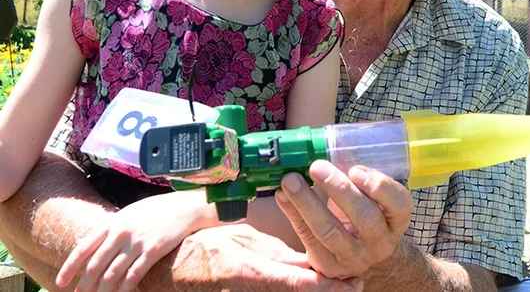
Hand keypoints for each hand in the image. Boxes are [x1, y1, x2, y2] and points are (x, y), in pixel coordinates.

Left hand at [55, 191, 209, 291]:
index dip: (70, 267)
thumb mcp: (130, 213)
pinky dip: (124, 290)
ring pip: (112, 275)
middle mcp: (121, 233)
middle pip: (95, 265)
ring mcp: (137, 242)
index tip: (61, 282)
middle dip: (86, 285)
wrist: (185, 207)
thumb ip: (113, 228)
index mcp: (113, 222)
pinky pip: (133, 276)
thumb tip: (96, 247)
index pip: (83, 247)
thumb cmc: (157, 210)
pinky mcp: (152, 251)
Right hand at [169, 223, 365, 291]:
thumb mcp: (245, 243)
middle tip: (354, 284)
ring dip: (316, 290)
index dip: (330, 286)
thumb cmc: (208, 249)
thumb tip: (310, 259)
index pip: (299, 283)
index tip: (354, 283)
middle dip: (329, 291)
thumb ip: (278, 255)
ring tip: (340, 284)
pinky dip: (299, 291)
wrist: (175, 270)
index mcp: (253, 273)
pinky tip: (313, 285)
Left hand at [275, 161, 412, 279]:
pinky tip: (282, 195)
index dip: (378, 187)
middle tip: (316, 167)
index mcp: (396, 219)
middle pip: (364, 217)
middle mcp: (380, 242)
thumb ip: (359, 177)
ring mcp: (355, 258)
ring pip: (330, 231)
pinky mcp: (328, 266)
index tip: (356, 170)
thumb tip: (325, 147)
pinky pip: (308, 239)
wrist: (363, 252)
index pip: (398, 203)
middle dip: (338, 189)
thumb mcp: (373, 196)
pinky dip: (293, 214)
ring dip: (307, 203)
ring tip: (290, 180)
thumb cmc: (366, 210)